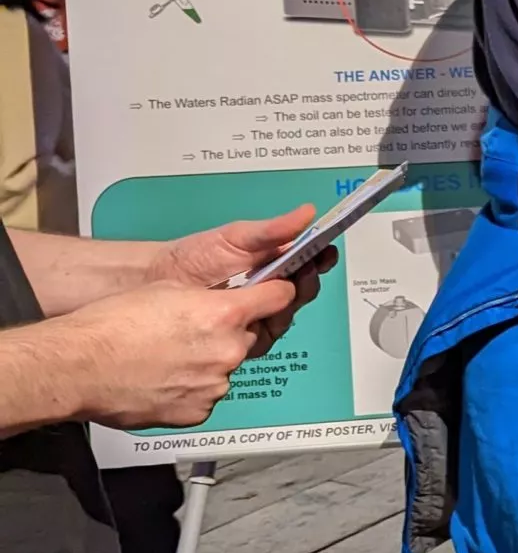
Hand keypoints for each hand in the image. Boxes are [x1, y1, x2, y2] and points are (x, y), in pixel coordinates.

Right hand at [54, 276, 296, 426]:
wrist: (80, 366)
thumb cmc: (114, 324)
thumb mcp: (168, 289)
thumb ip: (208, 297)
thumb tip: (224, 302)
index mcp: (225, 314)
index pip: (280, 298)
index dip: (278, 293)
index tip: (279, 293)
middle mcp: (228, 352)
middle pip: (250, 337)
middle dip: (231, 332)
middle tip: (196, 330)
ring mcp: (216, 386)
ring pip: (226, 368)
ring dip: (209, 361)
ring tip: (169, 356)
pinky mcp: (200, 412)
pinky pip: (207, 395)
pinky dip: (193, 387)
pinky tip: (165, 378)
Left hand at [150, 205, 331, 335]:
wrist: (156, 282)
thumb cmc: (193, 257)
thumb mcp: (235, 238)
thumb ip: (272, 230)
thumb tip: (308, 212)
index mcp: (273, 264)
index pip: (307, 263)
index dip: (320, 259)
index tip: (326, 253)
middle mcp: (269, 291)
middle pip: (302, 292)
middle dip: (307, 281)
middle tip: (305, 270)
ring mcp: (257, 315)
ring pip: (286, 316)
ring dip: (288, 305)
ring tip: (280, 291)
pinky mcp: (243, 339)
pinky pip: (263, 339)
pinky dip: (264, 329)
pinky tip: (257, 318)